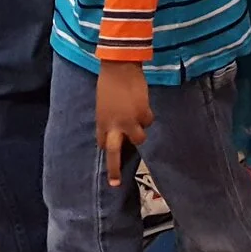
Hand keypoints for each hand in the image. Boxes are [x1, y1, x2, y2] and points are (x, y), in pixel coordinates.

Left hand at [95, 63, 152, 186]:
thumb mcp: (104, 103)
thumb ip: (109, 118)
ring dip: (141, 131)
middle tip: (115, 184)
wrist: (119, 68)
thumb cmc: (110, 83)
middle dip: (114, 170)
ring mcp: (128, 122)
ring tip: (140, 116)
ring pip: (139, 139)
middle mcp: (113, 126)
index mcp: (101, 122)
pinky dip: (148, 115)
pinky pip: (148, 121)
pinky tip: (142, 103)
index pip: (102, 143)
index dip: (108, 147)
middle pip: (113, 153)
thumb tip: (118, 127)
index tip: (110, 156)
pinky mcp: (142, 115)